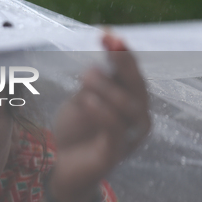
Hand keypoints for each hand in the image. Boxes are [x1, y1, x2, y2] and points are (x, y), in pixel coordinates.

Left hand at [50, 34, 150, 201]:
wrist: (63, 167)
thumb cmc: (75, 132)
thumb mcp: (79, 102)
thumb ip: (90, 85)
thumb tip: (97, 64)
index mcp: (129, 100)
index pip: (131, 73)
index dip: (122, 53)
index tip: (107, 34)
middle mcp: (137, 117)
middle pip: (138, 86)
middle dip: (124, 63)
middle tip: (107, 45)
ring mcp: (129, 136)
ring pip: (129, 107)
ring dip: (108, 87)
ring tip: (86, 75)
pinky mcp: (115, 153)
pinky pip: (114, 130)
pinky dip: (102, 112)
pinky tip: (86, 99)